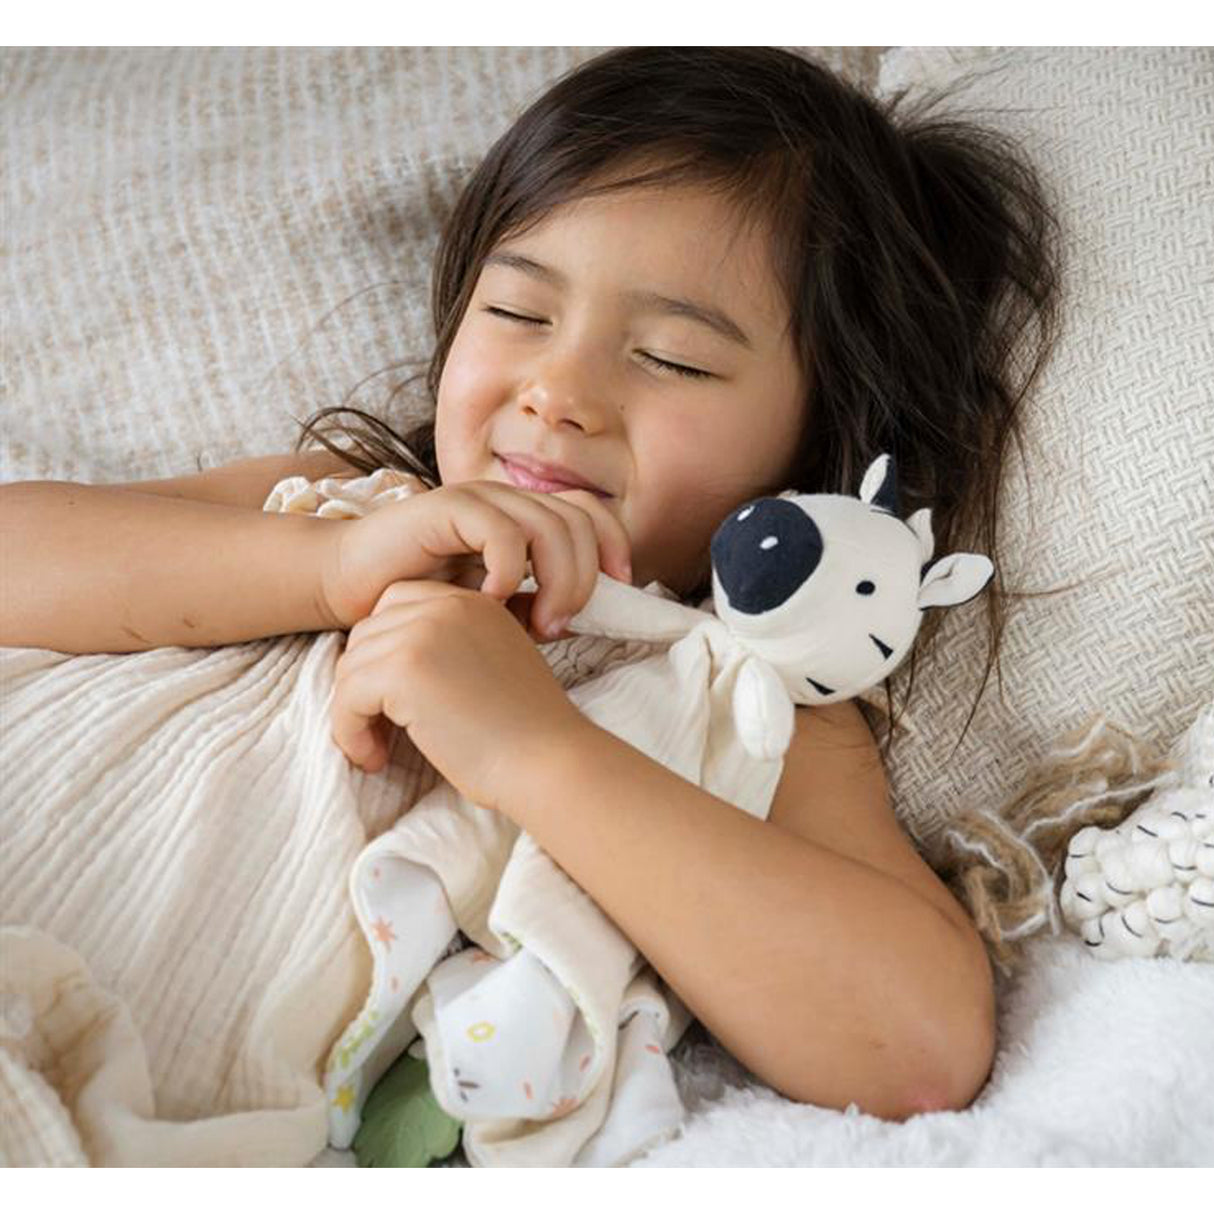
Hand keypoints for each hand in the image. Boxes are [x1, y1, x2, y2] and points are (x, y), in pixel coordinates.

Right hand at [318, 481, 631, 635]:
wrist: (351, 586)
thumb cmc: (420, 601)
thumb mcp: (490, 608)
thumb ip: (531, 606)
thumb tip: (578, 619)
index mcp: (523, 518)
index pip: (590, 514)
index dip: (615, 546)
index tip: (621, 592)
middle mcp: (506, 501)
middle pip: (578, 521)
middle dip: (585, 576)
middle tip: (562, 624)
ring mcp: (477, 499)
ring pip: (548, 524)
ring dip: (557, 577)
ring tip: (541, 622)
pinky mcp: (446, 508)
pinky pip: (500, 531)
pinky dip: (507, 569)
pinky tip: (492, 601)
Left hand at [330, 579, 593, 814]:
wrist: (548, 762)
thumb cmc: (525, 735)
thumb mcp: (490, 669)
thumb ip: (448, 651)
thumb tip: (381, 669)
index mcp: (471, 601)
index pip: (395, 604)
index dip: (384, 653)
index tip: (397, 701)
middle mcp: (446, 605)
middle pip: (365, 634)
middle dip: (364, 685)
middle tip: (384, 732)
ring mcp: (423, 633)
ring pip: (350, 668)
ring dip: (354, 714)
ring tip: (380, 749)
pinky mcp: (404, 669)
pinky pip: (346, 697)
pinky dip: (349, 733)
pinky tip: (375, 758)